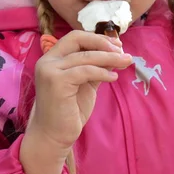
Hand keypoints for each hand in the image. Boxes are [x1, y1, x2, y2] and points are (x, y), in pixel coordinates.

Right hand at [20, 31, 131, 173]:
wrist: (54, 136)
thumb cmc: (69, 111)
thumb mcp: (85, 83)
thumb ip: (95, 67)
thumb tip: (116, 53)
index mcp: (52, 58)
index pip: (75, 37)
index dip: (97, 38)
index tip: (116, 45)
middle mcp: (47, 61)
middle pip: (77, 39)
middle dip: (102, 42)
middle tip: (121, 51)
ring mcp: (50, 71)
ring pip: (85, 56)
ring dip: (109, 58)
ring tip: (126, 62)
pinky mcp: (56, 82)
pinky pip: (85, 71)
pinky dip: (102, 72)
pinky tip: (113, 77)